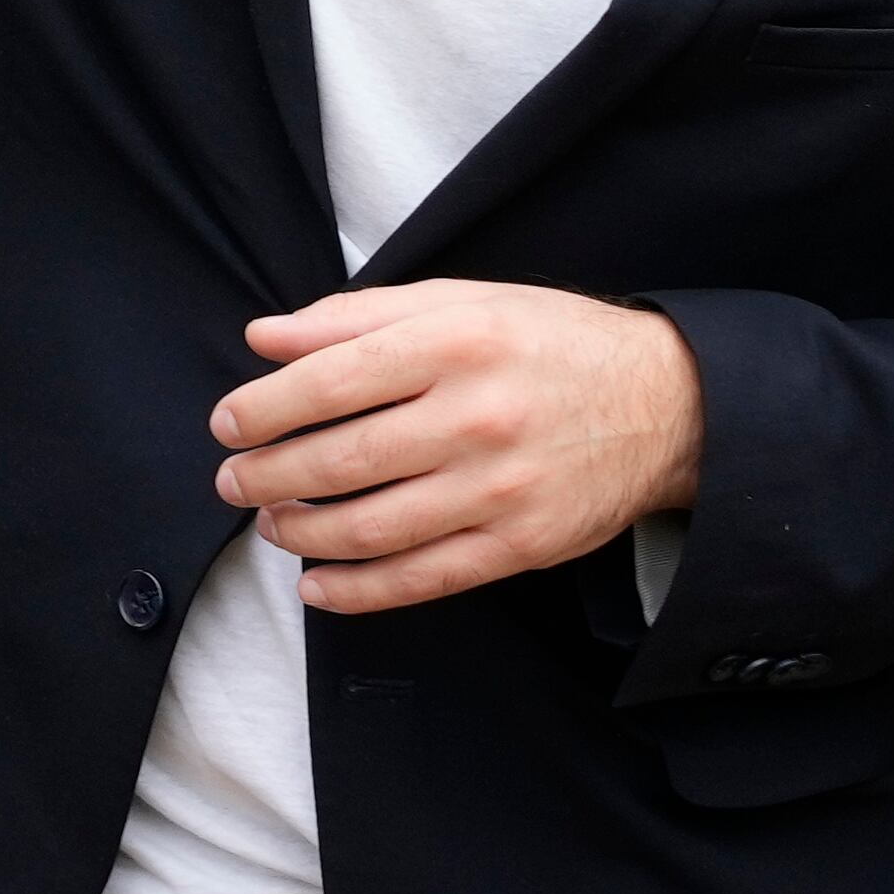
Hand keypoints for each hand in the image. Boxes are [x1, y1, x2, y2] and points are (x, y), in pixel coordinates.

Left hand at [209, 280, 706, 613]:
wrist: (665, 403)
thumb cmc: (546, 343)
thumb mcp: (457, 301)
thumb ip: (354, 317)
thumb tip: (264, 337)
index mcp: (455, 343)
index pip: (330, 380)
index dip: (264, 408)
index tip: (227, 422)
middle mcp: (476, 416)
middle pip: (342, 460)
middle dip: (267, 476)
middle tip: (233, 480)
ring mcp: (501, 488)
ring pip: (374, 527)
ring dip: (303, 534)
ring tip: (271, 523)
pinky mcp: (521, 545)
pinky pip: (423, 579)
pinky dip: (358, 592)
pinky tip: (316, 586)